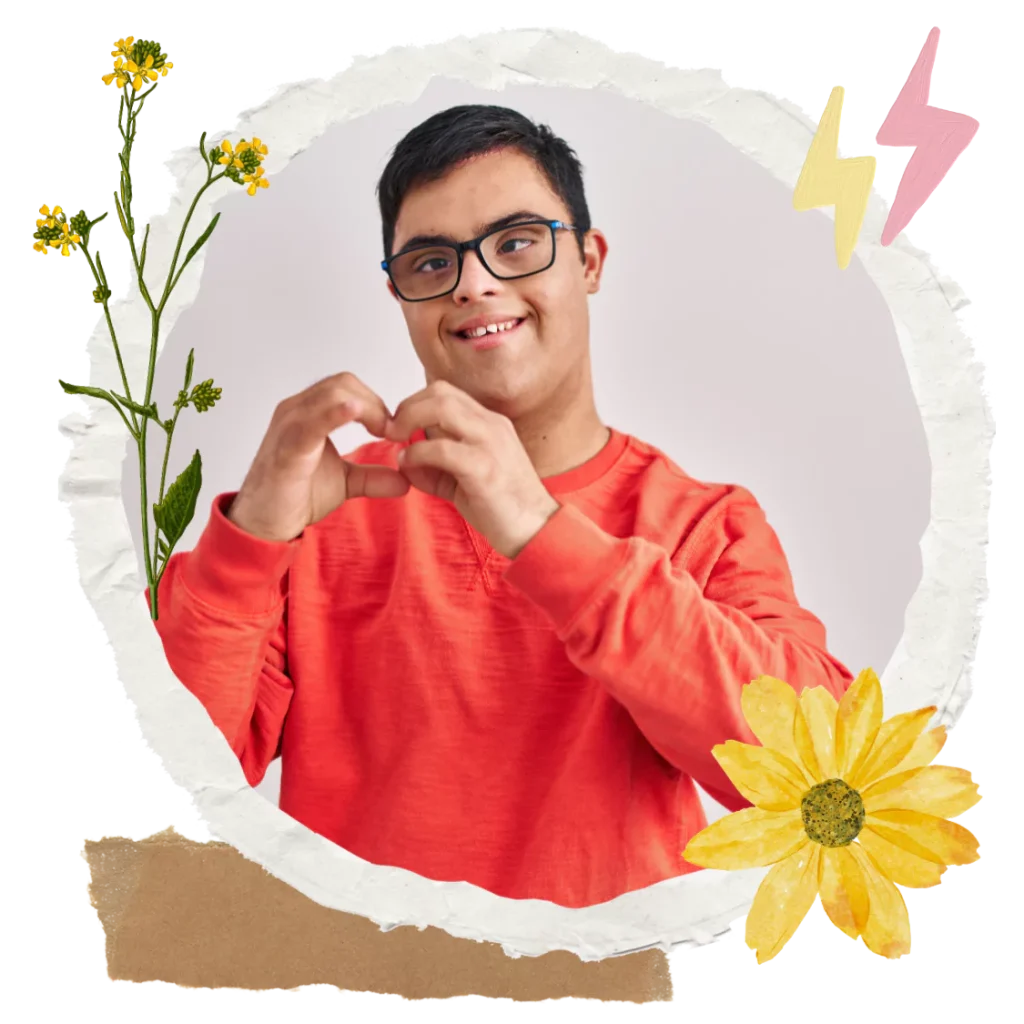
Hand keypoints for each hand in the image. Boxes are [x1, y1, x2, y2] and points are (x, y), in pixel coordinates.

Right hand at [228, 372, 408, 542]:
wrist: (264, 525)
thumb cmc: (295, 496)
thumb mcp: (345, 483)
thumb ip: (372, 476)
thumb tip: (405, 480)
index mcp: (308, 413)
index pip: (347, 386)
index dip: (376, 403)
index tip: (394, 430)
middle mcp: (296, 411)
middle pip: (343, 383)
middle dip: (374, 404)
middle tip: (391, 433)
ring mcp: (289, 426)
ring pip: (331, 394)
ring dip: (366, 409)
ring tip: (383, 432)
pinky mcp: (287, 448)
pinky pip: (311, 422)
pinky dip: (335, 413)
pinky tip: (355, 412)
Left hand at [386, 381, 559, 558]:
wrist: (536, 530)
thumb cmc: (502, 506)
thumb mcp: (465, 477)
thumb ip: (436, 464)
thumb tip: (405, 459)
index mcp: (490, 423)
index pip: (445, 392)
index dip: (414, 403)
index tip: (399, 426)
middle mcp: (492, 425)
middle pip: (440, 393)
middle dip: (406, 407)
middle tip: (390, 431)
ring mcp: (490, 444)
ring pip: (441, 408)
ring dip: (409, 422)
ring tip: (397, 444)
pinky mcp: (484, 468)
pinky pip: (441, 449)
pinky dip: (417, 453)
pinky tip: (410, 466)